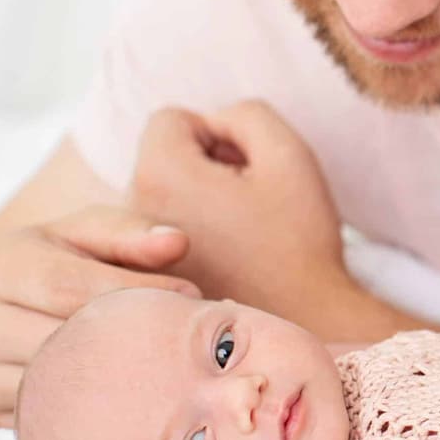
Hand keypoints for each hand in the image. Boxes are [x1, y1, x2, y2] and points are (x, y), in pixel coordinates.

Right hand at [0, 207, 200, 425]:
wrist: (12, 301)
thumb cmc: (65, 258)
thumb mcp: (93, 231)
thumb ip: (132, 233)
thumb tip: (176, 242)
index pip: (70, 287)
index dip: (138, 291)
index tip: (189, 294)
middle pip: (65, 341)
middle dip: (135, 338)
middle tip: (191, 337)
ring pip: (61, 386)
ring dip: (123, 378)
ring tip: (172, 363)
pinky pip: (54, 418)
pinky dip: (99, 409)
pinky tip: (139, 394)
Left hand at [128, 100, 351, 320]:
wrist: (305, 323)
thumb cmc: (298, 242)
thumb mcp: (289, 157)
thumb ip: (247, 116)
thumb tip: (216, 123)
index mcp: (162, 174)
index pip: (171, 120)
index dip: (218, 133)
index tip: (247, 169)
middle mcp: (134, 210)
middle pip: (162, 157)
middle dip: (205, 165)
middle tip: (251, 200)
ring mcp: (135, 252)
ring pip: (163, 196)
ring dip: (198, 200)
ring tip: (242, 233)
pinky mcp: (148, 280)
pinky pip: (162, 235)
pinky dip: (192, 235)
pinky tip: (229, 258)